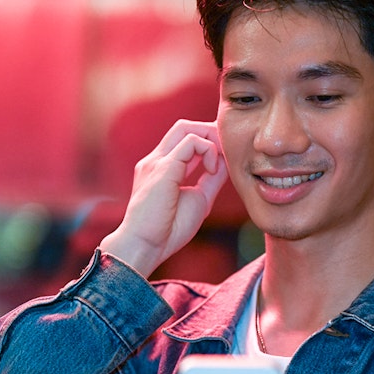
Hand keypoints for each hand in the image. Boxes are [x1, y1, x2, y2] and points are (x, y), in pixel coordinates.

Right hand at [99, 120, 226, 277]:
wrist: (145, 246)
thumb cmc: (168, 230)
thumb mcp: (198, 199)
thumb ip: (211, 180)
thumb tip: (226, 163)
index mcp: (161, 169)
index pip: (184, 140)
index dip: (208, 142)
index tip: (224, 157)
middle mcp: (156, 160)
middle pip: (184, 127)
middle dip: (211, 132)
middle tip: (228, 150)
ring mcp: (157, 161)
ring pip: (187, 128)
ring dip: (211, 138)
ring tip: (221, 160)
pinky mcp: (163, 166)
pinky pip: (191, 141)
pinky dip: (209, 150)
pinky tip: (212, 169)